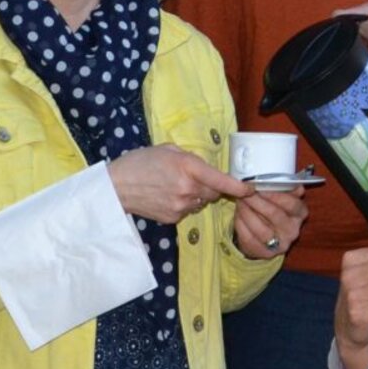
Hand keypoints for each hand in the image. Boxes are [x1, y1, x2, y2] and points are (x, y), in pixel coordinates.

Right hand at [108, 145, 249, 223]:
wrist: (116, 187)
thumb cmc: (141, 162)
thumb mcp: (169, 150)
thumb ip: (191, 159)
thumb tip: (206, 168)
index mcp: (189, 168)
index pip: (222, 180)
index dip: (239, 187)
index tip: (251, 189)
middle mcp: (188, 189)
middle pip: (214, 192)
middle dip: (211, 186)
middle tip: (193, 177)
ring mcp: (181, 206)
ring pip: (201, 202)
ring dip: (197, 195)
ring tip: (175, 186)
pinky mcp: (173, 218)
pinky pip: (188, 211)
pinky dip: (184, 204)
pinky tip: (167, 196)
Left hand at [234, 187, 307, 259]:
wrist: (265, 238)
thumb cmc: (273, 212)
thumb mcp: (282, 199)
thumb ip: (286, 189)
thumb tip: (289, 183)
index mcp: (300, 214)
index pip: (291, 203)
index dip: (274, 194)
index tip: (258, 186)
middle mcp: (293, 231)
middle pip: (274, 215)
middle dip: (257, 202)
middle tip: (244, 192)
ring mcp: (280, 244)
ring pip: (260, 228)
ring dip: (247, 212)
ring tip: (239, 202)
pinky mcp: (265, 253)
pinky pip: (249, 238)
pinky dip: (241, 224)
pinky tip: (237, 215)